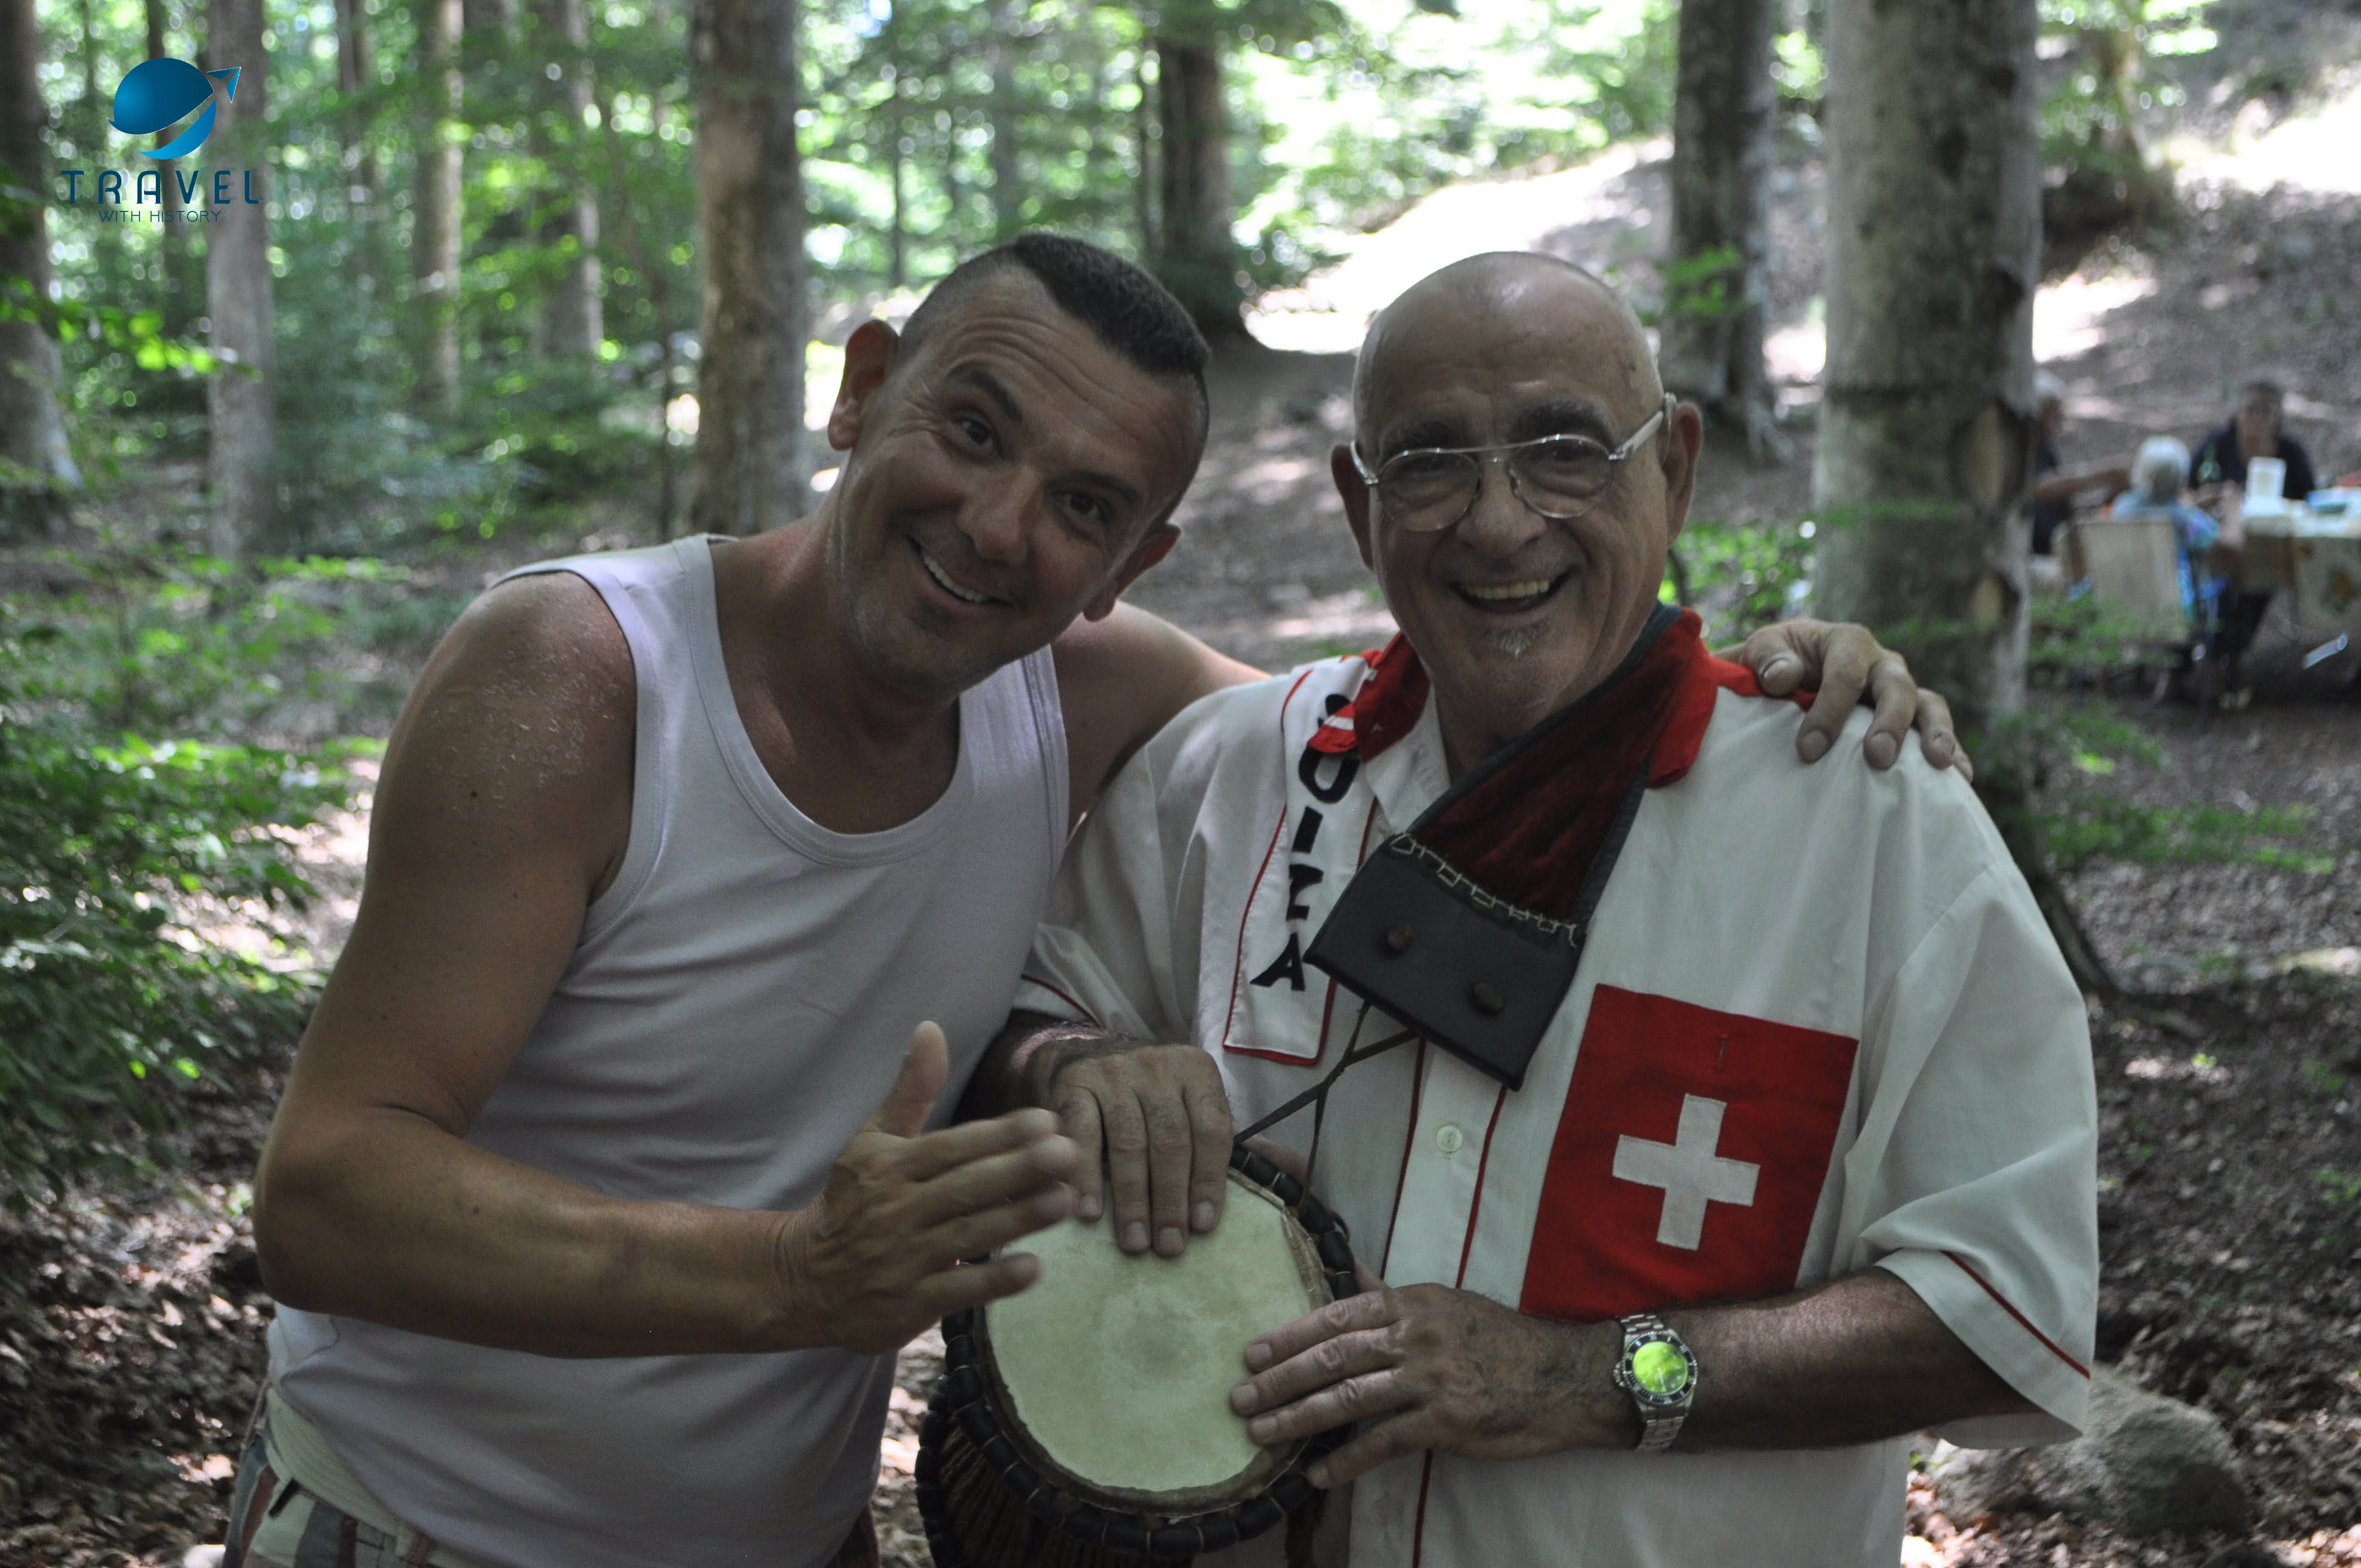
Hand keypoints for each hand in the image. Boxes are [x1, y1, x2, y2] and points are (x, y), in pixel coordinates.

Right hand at [773, 1022, 1078, 1354]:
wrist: (803, 1279)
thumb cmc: (853, 1201)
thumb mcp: (873, 1141)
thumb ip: (911, 1090)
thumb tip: (931, 1028)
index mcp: (890, 1167)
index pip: (951, 1147)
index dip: (998, 1135)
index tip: (1046, 1121)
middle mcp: (895, 1211)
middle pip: (964, 1188)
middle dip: (1018, 1171)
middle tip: (1068, 1154)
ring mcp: (902, 1260)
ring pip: (967, 1236)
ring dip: (1017, 1220)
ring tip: (1064, 1201)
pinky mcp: (908, 1305)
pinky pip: (957, 1290)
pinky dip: (993, 1281)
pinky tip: (1034, 1268)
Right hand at [1023, 1033, 1231, 1256]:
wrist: (1084, 1055)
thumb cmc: (1145, 1096)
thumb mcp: (1183, 1100)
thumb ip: (1204, 1138)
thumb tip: (1212, 1207)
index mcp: (1196, 1070)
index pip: (1212, 1131)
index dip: (1208, 1181)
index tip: (1203, 1226)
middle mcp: (1158, 1066)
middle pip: (1171, 1141)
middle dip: (1171, 1200)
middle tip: (1169, 1246)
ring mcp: (1115, 1071)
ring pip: (1130, 1144)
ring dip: (1133, 1200)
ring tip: (1134, 1242)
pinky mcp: (1076, 1083)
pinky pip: (1084, 1136)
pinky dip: (1087, 1177)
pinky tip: (1089, 1213)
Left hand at [1227, 1264, 1616, 1487]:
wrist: (1564, 1377)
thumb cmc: (1499, 1340)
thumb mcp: (1444, 1303)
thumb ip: (1389, 1295)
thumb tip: (1343, 1269)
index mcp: (1412, 1302)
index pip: (1337, 1314)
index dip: (1290, 1334)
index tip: (1252, 1350)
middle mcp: (1417, 1336)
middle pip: (1334, 1357)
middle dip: (1280, 1379)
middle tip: (1240, 1396)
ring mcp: (1432, 1380)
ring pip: (1350, 1399)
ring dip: (1299, 1418)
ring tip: (1261, 1434)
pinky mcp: (1447, 1423)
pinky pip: (1384, 1443)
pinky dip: (1346, 1460)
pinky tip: (1318, 1474)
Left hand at [1728, 618, 1972, 781]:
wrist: (1789, 673)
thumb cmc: (1775, 663)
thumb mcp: (1763, 650)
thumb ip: (1768, 659)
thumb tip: (1783, 677)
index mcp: (1847, 641)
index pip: (1846, 672)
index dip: (1830, 710)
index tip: (1809, 749)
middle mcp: (1881, 663)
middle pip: (1896, 687)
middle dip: (1889, 722)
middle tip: (1878, 757)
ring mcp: (1901, 690)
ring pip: (1927, 705)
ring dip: (1936, 733)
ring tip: (1939, 764)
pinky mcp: (1911, 717)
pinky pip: (1937, 730)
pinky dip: (1952, 750)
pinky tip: (1960, 778)